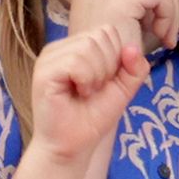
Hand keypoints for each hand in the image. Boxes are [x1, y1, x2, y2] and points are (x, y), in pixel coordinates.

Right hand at [31, 25, 149, 166]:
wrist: (72, 147)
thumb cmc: (92, 118)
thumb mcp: (123, 89)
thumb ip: (134, 68)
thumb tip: (132, 48)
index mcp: (76, 47)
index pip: (107, 31)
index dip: (116, 57)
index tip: (105, 82)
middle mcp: (60, 48)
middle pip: (99, 35)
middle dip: (107, 67)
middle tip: (94, 89)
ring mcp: (49, 58)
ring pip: (88, 46)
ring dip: (96, 75)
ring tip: (86, 92)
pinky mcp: (44, 72)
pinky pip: (76, 62)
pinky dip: (86, 80)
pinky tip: (79, 94)